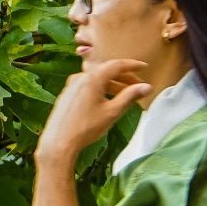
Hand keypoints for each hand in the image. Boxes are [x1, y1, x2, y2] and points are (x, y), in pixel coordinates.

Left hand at [37, 58, 153, 165]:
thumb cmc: (86, 127)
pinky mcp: (68, 93)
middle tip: (138, 85)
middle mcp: (81, 77)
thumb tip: (146, 87)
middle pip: (106, 71)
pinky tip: (107, 100)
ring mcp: (72, 84)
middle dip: (124, 77)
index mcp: (93, 78)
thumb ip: (130, 97)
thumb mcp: (112, 112)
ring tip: (125, 95)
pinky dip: (101, 89)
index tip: (143, 67)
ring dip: (113, 84)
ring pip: (97, 79)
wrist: (59, 140)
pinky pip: (88, 85)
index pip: (116, 65)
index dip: (131, 65)